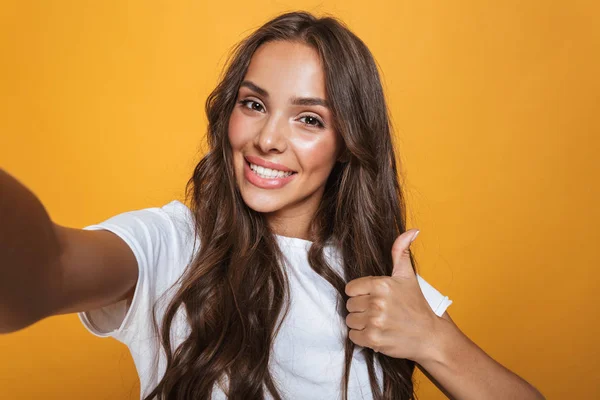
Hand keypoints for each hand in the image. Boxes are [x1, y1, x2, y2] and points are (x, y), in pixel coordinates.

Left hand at [344, 229, 440, 362]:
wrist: (430, 336)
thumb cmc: (417, 306)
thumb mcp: (408, 276)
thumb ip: (401, 252)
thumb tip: (412, 230)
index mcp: (382, 284)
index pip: (350, 288)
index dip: (360, 293)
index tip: (373, 298)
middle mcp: (377, 302)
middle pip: (350, 304)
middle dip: (361, 308)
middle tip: (378, 312)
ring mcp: (375, 322)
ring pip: (350, 320)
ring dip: (360, 323)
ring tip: (377, 322)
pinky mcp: (374, 339)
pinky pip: (353, 336)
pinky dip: (362, 337)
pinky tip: (376, 333)